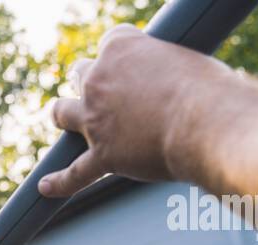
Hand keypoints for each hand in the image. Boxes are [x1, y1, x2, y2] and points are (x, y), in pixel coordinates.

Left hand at [39, 24, 235, 197]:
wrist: (208, 123)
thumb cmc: (211, 90)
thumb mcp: (189, 65)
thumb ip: (171, 74)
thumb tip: (176, 95)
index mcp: (121, 48)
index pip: (111, 43)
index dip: (123, 56)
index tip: (136, 66)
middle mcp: (99, 79)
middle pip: (82, 74)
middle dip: (91, 81)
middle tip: (105, 91)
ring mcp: (96, 120)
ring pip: (64, 113)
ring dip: (63, 114)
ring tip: (62, 118)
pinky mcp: (102, 155)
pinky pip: (74, 173)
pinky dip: (59, 182)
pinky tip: (45, 187)